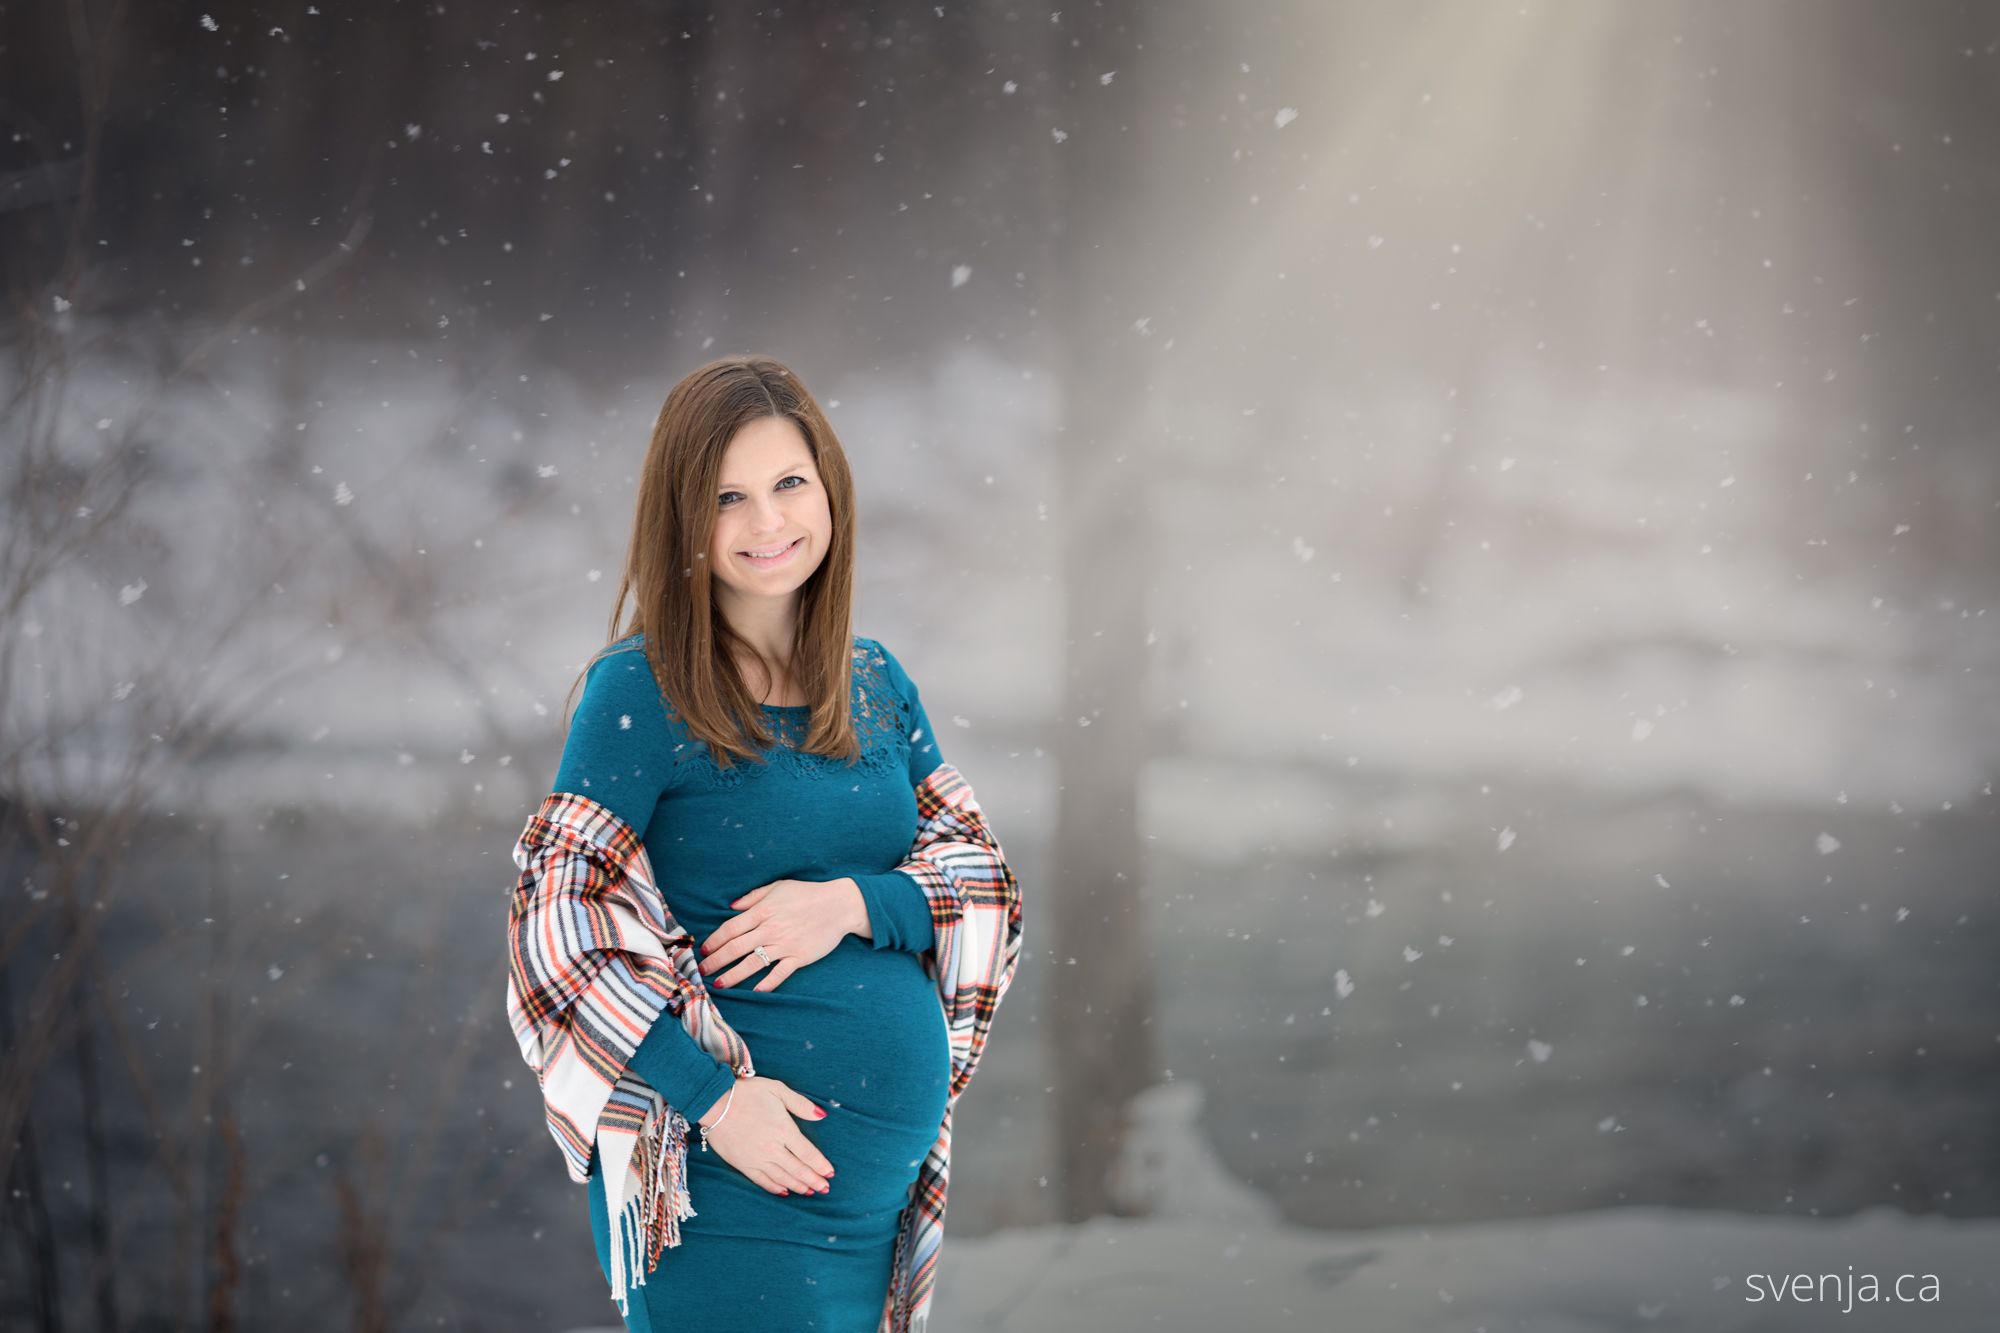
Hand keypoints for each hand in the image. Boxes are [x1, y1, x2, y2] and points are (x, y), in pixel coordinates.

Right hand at [697, 1075, 836, 1195]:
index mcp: (783, 1130)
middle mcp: (772, 1148)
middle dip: (814, 1180)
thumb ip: (800, 1104)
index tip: (830, 1173)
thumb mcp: (777, 1089)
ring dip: (798, 1186)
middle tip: (825, 1189)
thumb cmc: (747, 1092)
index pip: (808, 1153)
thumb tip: (822, 1115)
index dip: (821, 1165)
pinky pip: (762, 1181)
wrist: (713, 1102)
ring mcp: (757, 1158)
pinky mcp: (742, 1164)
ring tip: (810, 1192)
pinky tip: (784, 1192)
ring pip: (782, 1178)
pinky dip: (775, 1188)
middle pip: (798, 1169)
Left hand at [698, 877, 864, 991]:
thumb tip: (731, 906)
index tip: (703, 950)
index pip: (731, 928)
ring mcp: (785, 945)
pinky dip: (767, 983)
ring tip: (719, 984)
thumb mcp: (778, 887)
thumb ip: (753, 897)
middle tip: (702, 971)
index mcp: (763, 911)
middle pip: (736, 948)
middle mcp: (770, 929)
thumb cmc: (807, 894)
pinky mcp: (800, 957)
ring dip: (733, 975)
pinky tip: (755, 991)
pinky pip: (780, 973)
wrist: (839, 905)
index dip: (714, 940)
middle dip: (716, 960)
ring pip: (753, 963)